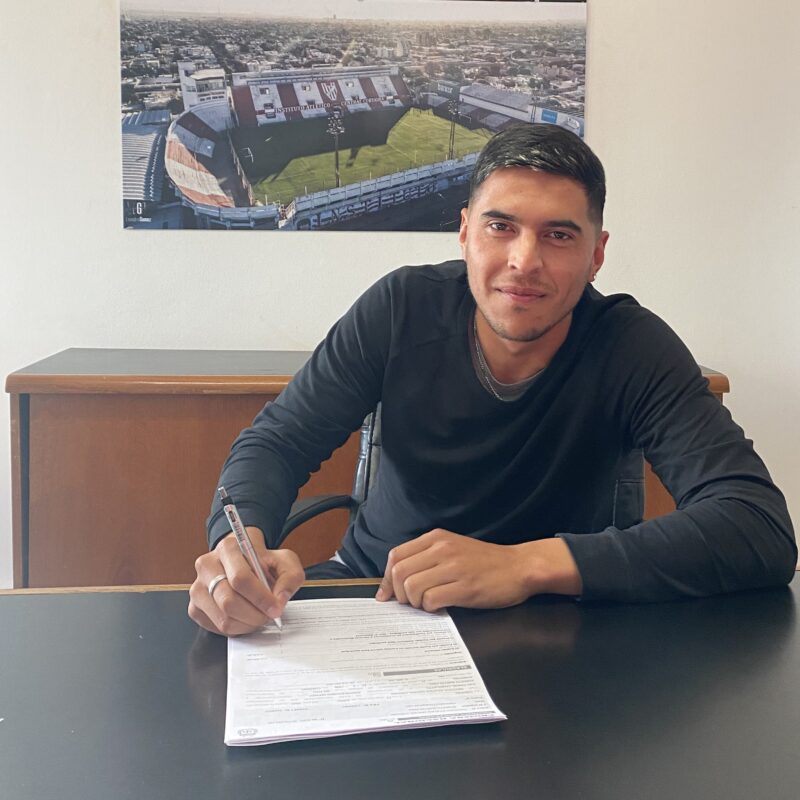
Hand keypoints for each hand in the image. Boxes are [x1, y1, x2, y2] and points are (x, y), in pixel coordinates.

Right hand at [188, 529, 304, 635]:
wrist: (245, 562)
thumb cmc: (263, 562)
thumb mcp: (285, 562)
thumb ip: (290, 578)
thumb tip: (280, 600)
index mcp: (227, 548)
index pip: (240, 579)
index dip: (260, 598)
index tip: (276, 608)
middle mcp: (206, 566)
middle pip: (229, 601)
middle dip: (254, 614)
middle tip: (269, 616)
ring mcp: (197, 588)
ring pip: (223, 618)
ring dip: (247, 623)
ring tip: (259, 616)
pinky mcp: (195, 608)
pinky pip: (216, 627)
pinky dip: (237, 629)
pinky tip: (246, 618)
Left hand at [375, 530, 581, 611]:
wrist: (519, 567)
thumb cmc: (485, 562)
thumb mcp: (453, 548)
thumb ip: (426, 558)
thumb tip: (395, 580)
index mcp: (436, 538)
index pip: (396, 556)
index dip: (386, 579)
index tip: (387, 595)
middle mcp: (442, 549)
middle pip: (400, 573)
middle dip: (399, 594)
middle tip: (410, 603)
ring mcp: (454, 567)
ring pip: (412, 587)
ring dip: (415, 602)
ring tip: (427, 604)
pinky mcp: (465, 587)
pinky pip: (432, 599)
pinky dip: (430, 608)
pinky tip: (440, 607)